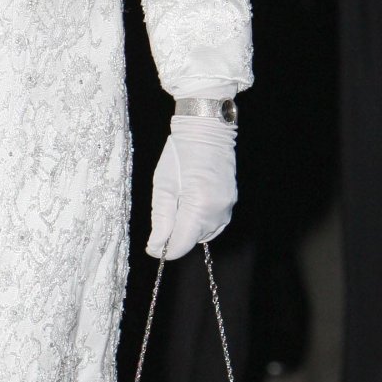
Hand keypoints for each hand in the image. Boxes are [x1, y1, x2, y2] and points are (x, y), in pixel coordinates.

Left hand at [147, 114, 236, 260]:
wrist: (206, 132)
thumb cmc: (180, 155)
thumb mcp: (163, 186)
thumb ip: (161, 219)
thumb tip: (156, 246)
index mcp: (198, 207)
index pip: (180, 245)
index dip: (163, 250)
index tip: (151, 246)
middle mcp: (216, 212)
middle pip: (191, 241)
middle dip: (175, 236)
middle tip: (165, 212)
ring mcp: (227, 208)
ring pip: (203, 234)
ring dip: (188, 229)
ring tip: (178, 203)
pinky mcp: (230, 203)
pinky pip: (213, 224)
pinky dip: (199, 222)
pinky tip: (191, 204)